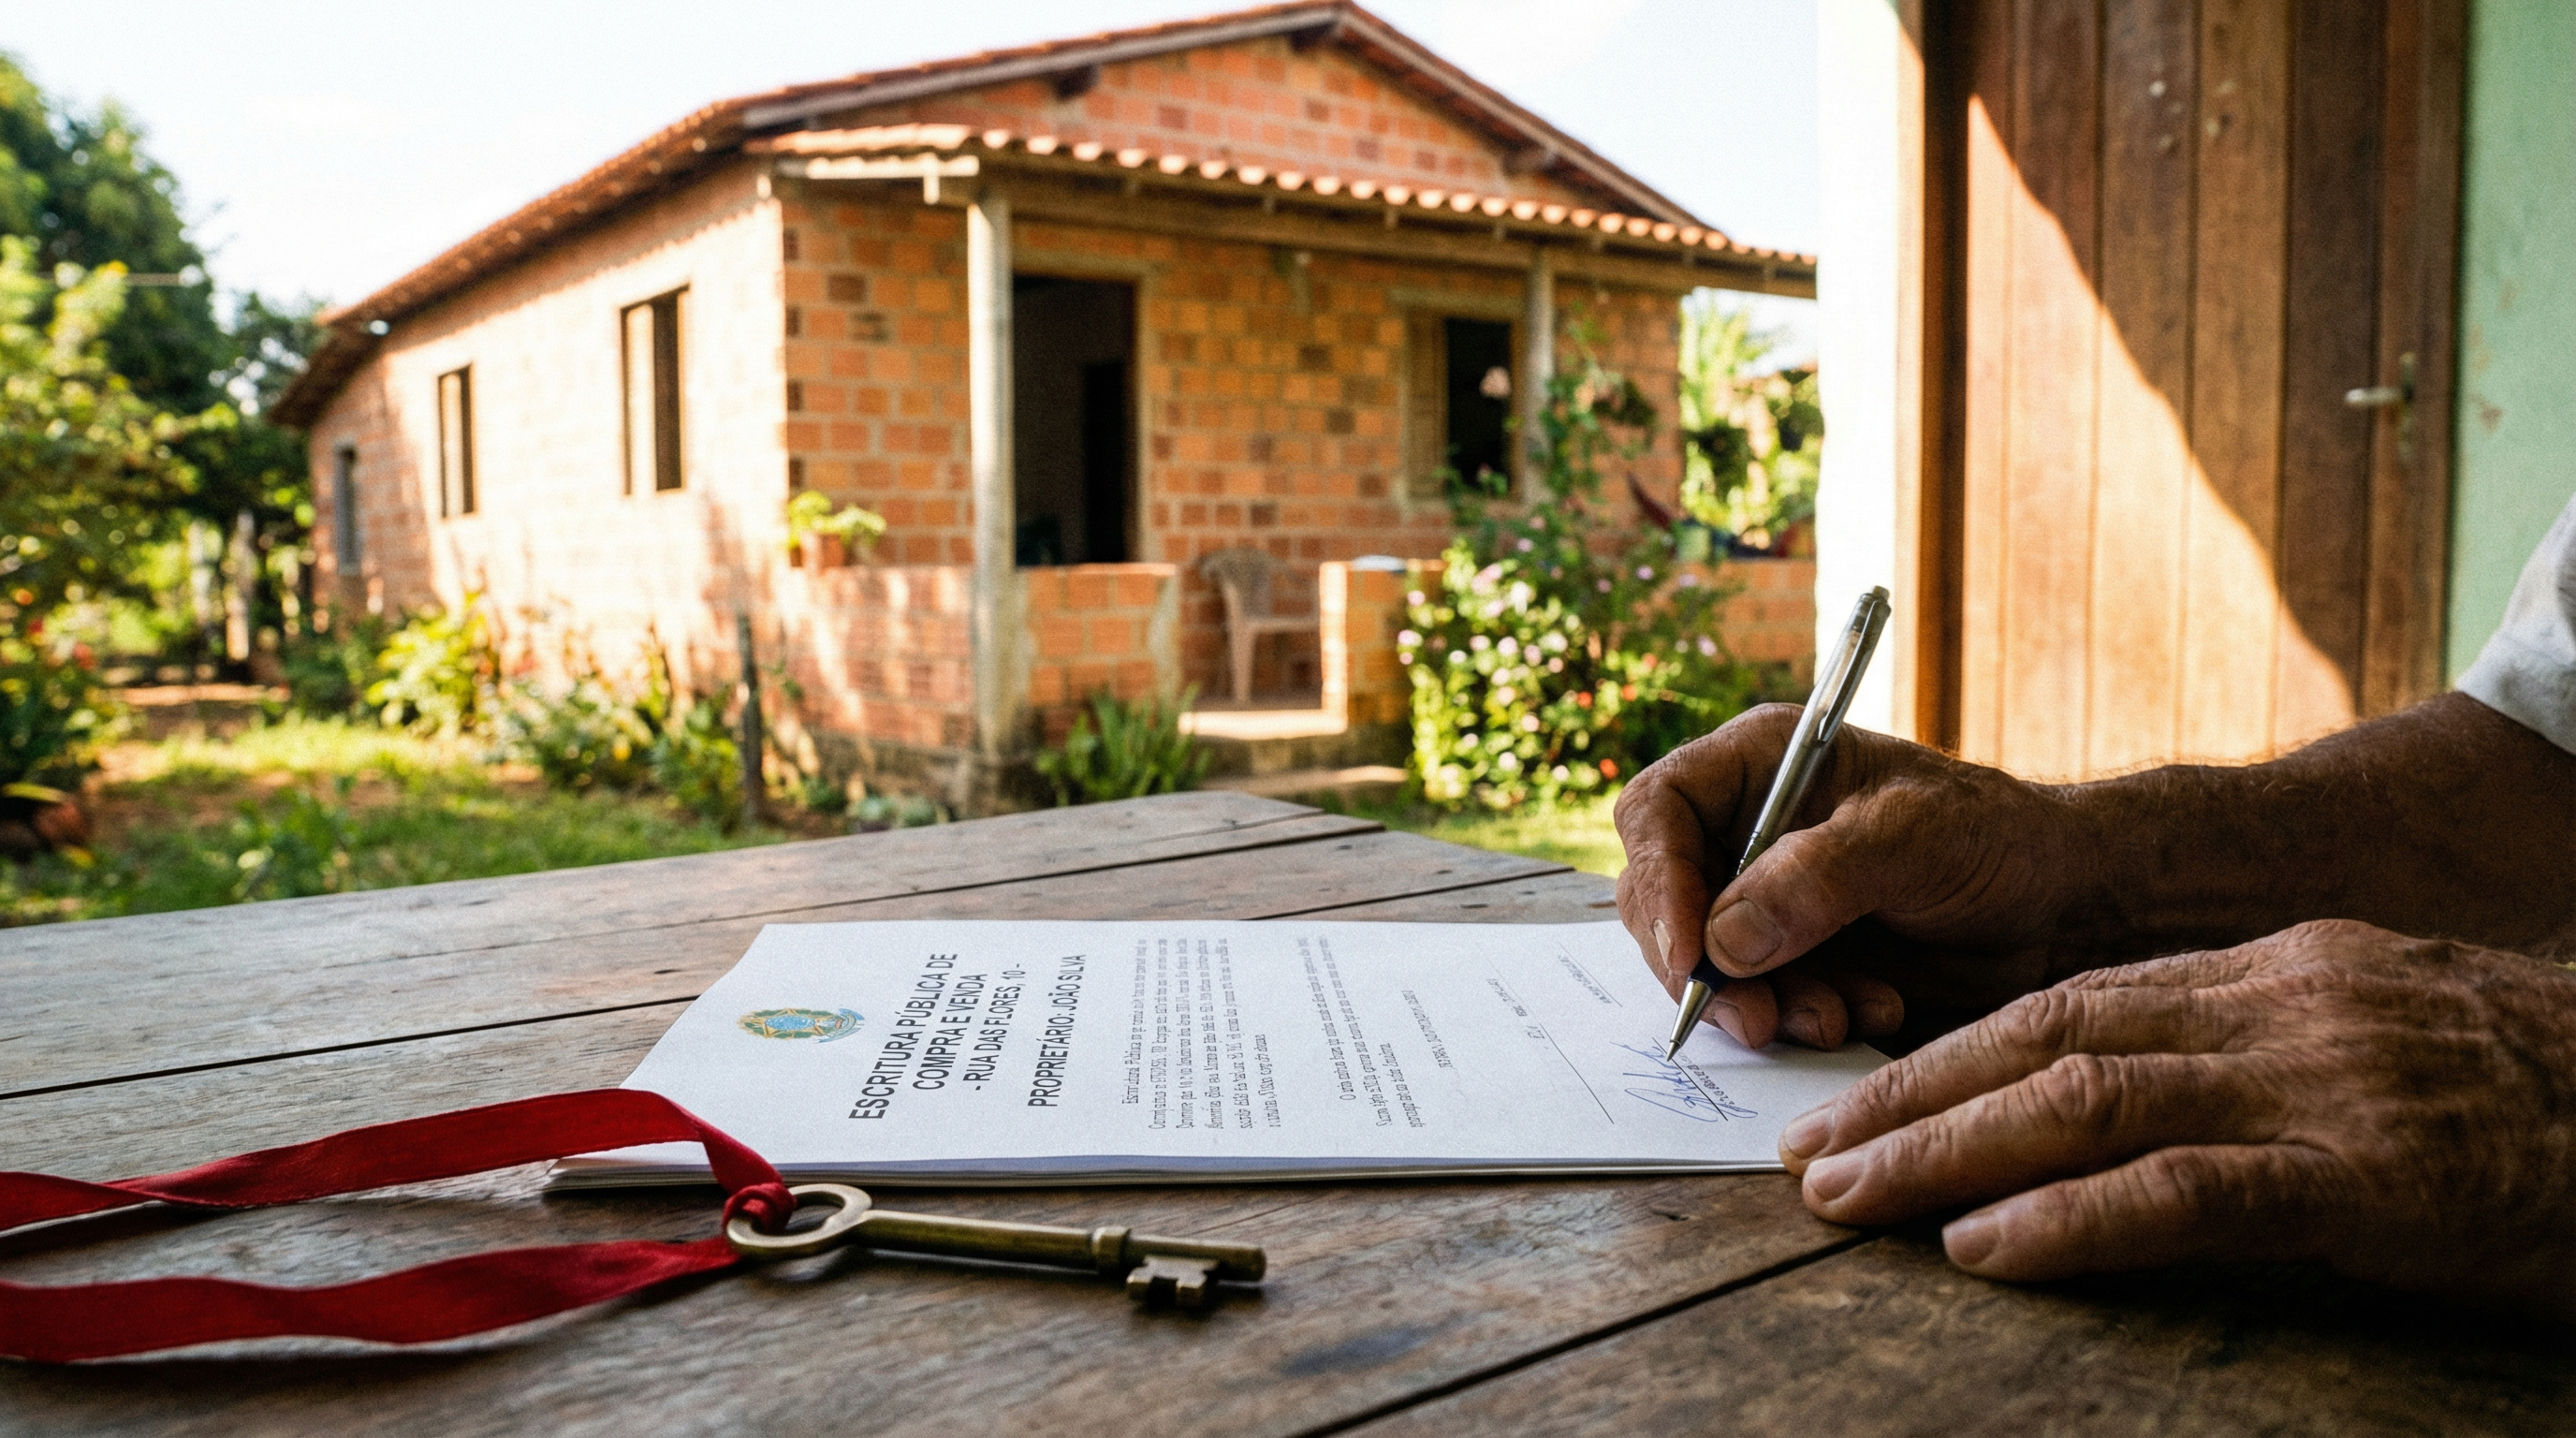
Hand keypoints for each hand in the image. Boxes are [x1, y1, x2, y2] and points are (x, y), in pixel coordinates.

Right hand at [1615, 704, 2101, 1048]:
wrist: (2063, 911)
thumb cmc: (1997, 839)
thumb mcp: (1911, 838)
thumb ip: (1814, 878)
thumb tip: (1722, 940)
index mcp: (1760, 765)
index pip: (1658, 812)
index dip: (1659, 881)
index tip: (1691, 954)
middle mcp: (1746, 829)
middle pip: (1665, 900)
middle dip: (1703, 969)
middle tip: (1755, 1020)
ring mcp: (1765, 899)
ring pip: (1704, 964)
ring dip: (1760, 1005)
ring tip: (1838, 1019)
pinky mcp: (1792, 961)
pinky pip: (1754, 1001)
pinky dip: (1797, 1021)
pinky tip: (1867, 1014)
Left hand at [1777, 920, 2575, 1315]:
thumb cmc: (2542, 1095)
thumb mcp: (2384, 1035)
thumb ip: (2259, 1052)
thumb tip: (2127, 1097)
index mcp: (2276, 972)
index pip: (2073, 1001)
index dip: (1951, 1053)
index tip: (1862, 1100)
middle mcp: (2279, 1010)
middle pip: (2047, 1037)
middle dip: (1912, 1096)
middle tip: (1807, 1151)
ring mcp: (2323, 1089)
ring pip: (2087, 1102)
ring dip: (1947, 1152)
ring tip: (1846, 1199)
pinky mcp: (2372, 1181)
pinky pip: (2188, 1194)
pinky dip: (2072, 1221)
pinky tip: (1984, 1250)